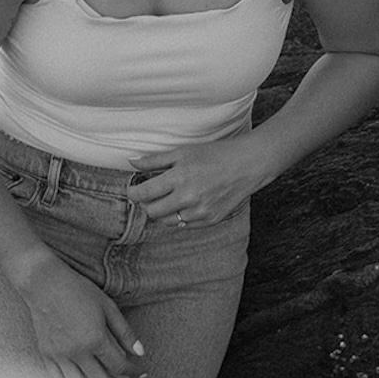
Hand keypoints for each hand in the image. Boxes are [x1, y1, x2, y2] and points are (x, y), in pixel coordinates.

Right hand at [18, 256, 145, 377]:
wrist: (43, 283)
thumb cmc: (78, 290)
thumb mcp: (107, 306)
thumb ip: (124, 332)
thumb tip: (141, 352)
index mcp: (95, 338)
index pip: (119, 364)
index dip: (133, 371)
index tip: (141, 372)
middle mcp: (77, 352)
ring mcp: (59, 356)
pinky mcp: (46, 355)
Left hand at [128, 136, 260, 226]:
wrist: (246, 165)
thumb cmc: (214, 155)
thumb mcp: (183, 152)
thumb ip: (155, 160)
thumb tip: (132, 162)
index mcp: (179, 177)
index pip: (145, 193)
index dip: (134, 193)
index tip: (133, 190)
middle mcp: (188, 197)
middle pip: (152, 211)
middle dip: (146, 204)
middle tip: (149, 195)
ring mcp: (200, 211)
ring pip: (167, 222)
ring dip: (162, 212)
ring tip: (167, 198)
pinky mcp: (210, 220)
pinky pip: (184, 224)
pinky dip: (179, 216)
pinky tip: (184, 203)